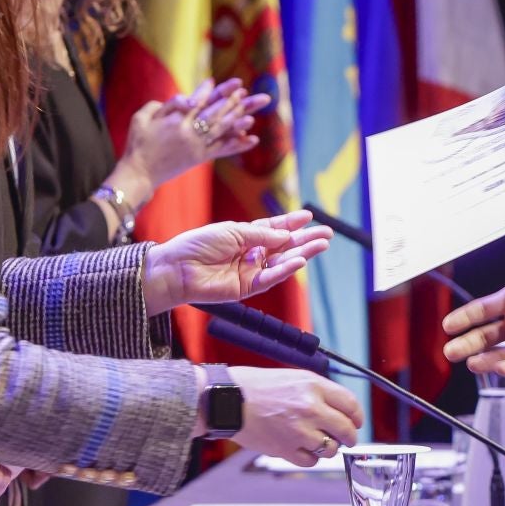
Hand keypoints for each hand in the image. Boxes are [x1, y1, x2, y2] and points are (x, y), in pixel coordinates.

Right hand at [114, 78, 268, 204]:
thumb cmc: (137, 144)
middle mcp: (189, 132)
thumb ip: (161, 105)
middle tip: (245, 89)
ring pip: (222, 129)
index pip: (198, 101)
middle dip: (231, 100)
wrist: (139, 173)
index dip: (210, 91)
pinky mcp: (200, 158)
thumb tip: (183, 100)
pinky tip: (252, 139)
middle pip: (215, 112)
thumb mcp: (142, 118)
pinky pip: (223, 150)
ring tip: (254, 110)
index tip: (222, 81)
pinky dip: (238, 144)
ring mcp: (197, 146)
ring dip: (239, 118)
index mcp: (175, 120)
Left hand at [144, 210, 331, 314]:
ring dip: (303, 254)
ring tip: (321, 245)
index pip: (275, 229)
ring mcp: (251, 272)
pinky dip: (285, 271)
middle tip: (327, 234)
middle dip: (306, 240)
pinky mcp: (247, 288)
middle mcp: (251, 254)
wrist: (177, 268)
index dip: (292, 223)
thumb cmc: (198, 245)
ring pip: (283, 263)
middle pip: (285, 247)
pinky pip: (271, 278)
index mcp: (246, 237)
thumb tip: (286, 235)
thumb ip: (260, 234)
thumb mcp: (232, 230)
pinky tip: (300, 261)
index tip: (309, 217)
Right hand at [227, 366, 363, 465]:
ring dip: (328, 448)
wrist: (228, 400)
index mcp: (314, 386)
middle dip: (349, 436)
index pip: (351, 405)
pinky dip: (310, 458)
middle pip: (347, 430)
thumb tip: (340, 409)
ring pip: (331, 449)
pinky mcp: (285, 449)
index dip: (357, 417)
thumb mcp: (294, 377)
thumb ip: (319, 392)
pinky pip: (311, 461)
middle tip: (346, 438)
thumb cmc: (256, 386)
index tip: (356, 422)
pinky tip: (302, 448)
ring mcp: (299, 431)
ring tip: (317, 441)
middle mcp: (310, 408)